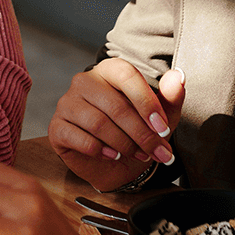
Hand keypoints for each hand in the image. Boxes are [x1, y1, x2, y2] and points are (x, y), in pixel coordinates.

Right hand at [48, 60, 184, 191]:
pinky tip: (113, 155)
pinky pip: (78, 138)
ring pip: (98, 123)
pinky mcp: (56, 127)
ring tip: (138, 154)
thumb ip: (170, 96)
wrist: (117, 163)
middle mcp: (84, 81)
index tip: (163, 128)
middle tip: (158, 152)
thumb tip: (178, 76)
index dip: (147, 103)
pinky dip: (100, 150)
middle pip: (115, 105)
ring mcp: (67, 103)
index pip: (126, 76)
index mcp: (109, 70)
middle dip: (141, 133)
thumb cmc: (138, 132)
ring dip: (124, 144)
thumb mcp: (161, 116)